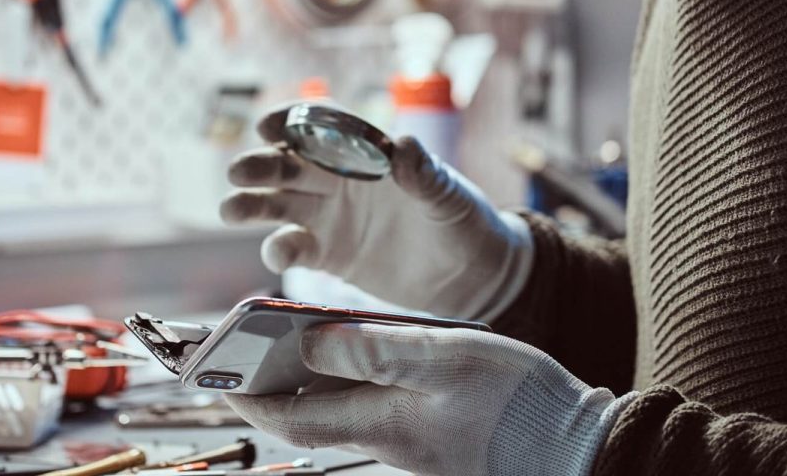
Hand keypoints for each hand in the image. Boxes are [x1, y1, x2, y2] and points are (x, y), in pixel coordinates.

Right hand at [221, 103, 533, 320]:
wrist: (471, 276)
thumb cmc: (464, 221)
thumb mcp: (448, 195)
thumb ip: (424, 173)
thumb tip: (404, 145)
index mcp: (365, 153)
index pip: (320, 128)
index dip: (291, 123)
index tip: (268, 126)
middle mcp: (340, 179)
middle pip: (289, 165)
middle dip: (261, 165)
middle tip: (238, 172)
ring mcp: (330, 217)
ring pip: (279, 204)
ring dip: (252, 204)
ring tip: (231, 209)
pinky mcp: (330, 254)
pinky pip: (295, 247)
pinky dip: (280, 248)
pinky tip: (279, 252)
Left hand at [226, 323, 634, 475]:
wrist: (576, 447)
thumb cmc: (515, 401)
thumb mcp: (443, 360)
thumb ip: (374, 349)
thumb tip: (309, 339)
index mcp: (382, 423)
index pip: (290, 417)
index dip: (245, 395)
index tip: (211, 373)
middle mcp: (387, 440)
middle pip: (309, 416)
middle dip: (267, 387)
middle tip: (241, 352)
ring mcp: (410, 442)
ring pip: (341, 410)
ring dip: (308, 381)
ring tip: (289, 340)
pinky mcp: (432, 436)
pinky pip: (374, 408)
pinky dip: (351, 381)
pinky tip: (360, 353)